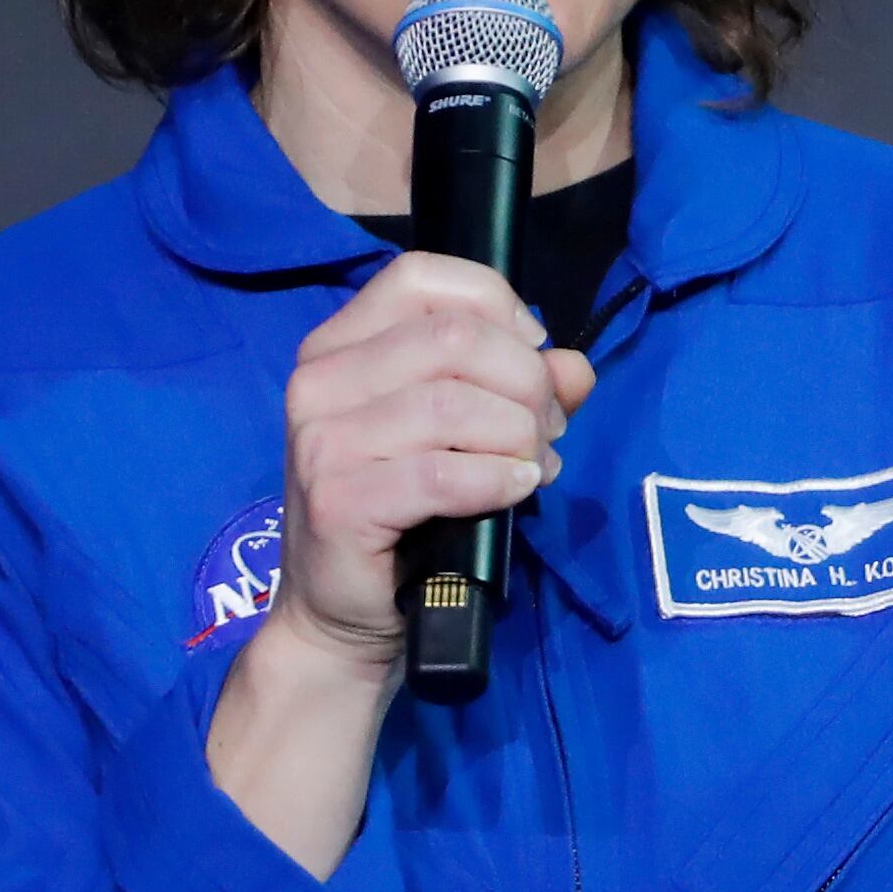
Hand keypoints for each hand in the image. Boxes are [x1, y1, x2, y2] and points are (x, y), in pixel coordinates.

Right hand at [266, 250, 595, 675]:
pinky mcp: (337, 500)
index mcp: (337, 346)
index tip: (531, 352)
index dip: (494, 303)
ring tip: (535, 465)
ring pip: (453, 403)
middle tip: (547, 430)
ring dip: (519, 435)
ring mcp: (321, 440)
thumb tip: (574, 368)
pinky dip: (496, 479)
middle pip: (453, 339)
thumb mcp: (457, 435)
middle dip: (524, 382)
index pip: (419, 277)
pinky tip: (514, 490)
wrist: (337, 614)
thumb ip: (518, 389)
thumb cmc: (398, 515)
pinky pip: (442, 473)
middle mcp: (318, 380)